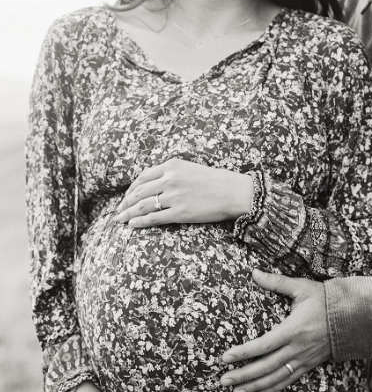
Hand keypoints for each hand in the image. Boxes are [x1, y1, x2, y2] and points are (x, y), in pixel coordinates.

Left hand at [116, 159, 253, 226]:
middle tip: (118, 211)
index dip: (131, 189)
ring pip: (142, 205)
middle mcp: (169, 179)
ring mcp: (174, 196)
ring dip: (128, 213)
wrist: (234, 192)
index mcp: (172, 166)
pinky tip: (132, 225)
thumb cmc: (216, 181)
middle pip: (139, 191)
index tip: (126, 197)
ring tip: (120, 220)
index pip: (143, 177)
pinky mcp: (179, 212)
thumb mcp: (191, 169)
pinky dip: (140, 222)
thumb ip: (172, 174)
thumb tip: (156, 184)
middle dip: (125, 202)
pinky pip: (154, 218)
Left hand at [220, 269, 330, 391]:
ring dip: (255, 386)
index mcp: (293, 329)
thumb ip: (277, 282)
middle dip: (243, 375)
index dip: (243, 353)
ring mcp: (304, 359)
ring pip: (276, 378)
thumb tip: (254, 272)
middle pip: (266, 366)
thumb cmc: (326, 299)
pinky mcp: (309, 365)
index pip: (263, 345)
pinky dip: (272, 389)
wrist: (354, 316)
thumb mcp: (302, 287)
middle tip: (223, 381)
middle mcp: (298, 348)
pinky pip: (288, 380)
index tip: (225, 358)